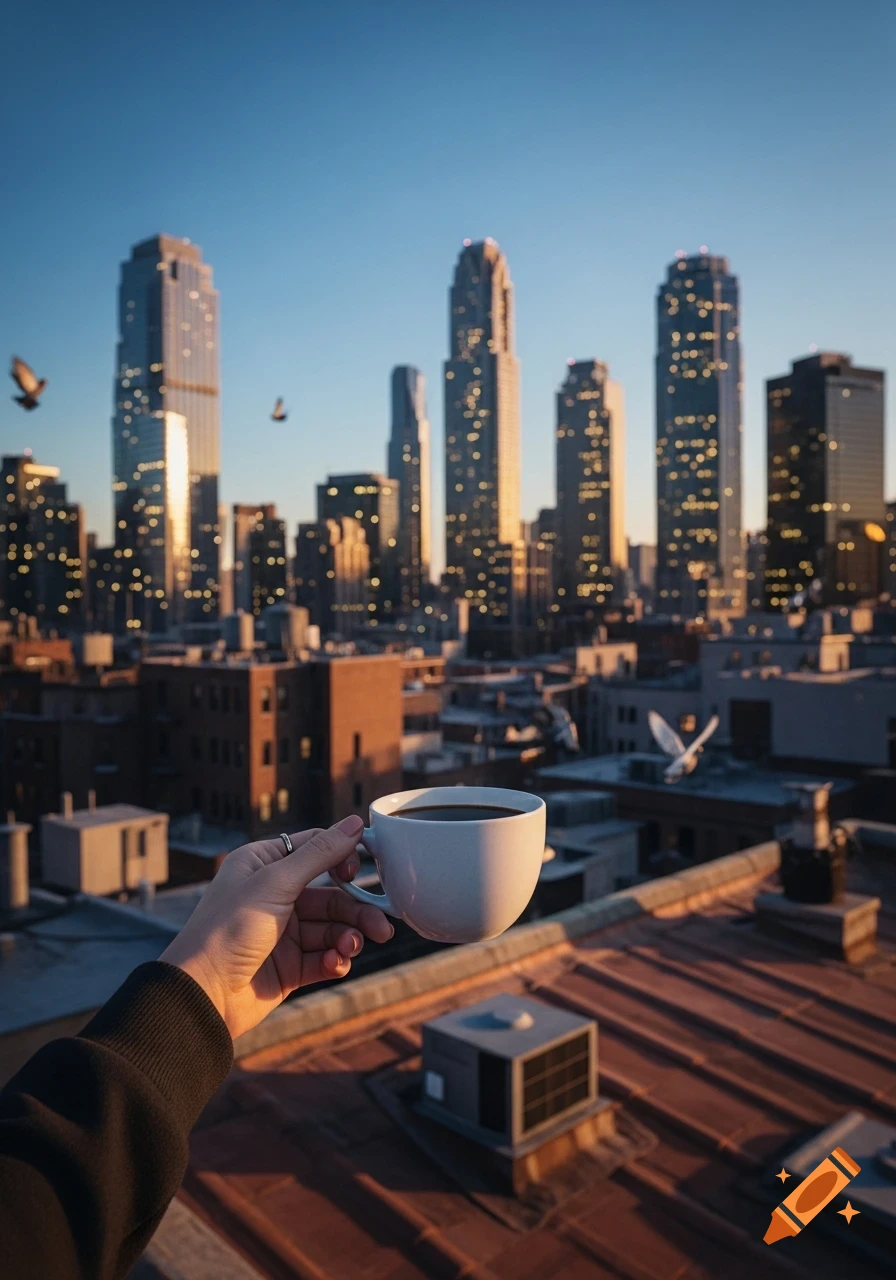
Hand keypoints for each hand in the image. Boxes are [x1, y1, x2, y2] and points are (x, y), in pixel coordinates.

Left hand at [159, 815, 393, 1039]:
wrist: (201, 995)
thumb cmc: (227, 930)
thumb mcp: (276, 883)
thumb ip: (320, 854)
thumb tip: (354, 823)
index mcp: (264, 865)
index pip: (314, 849)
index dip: (342, 857)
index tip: (361, 870)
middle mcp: (274, 896)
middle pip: (331, 895)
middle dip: (356, 911)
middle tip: (381, 927)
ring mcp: (282, 933)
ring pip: (331, 929)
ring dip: (348, 938)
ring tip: (352, 948)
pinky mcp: (289, 967)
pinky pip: (324, 958)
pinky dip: (335, 960)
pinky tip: (335, 964)